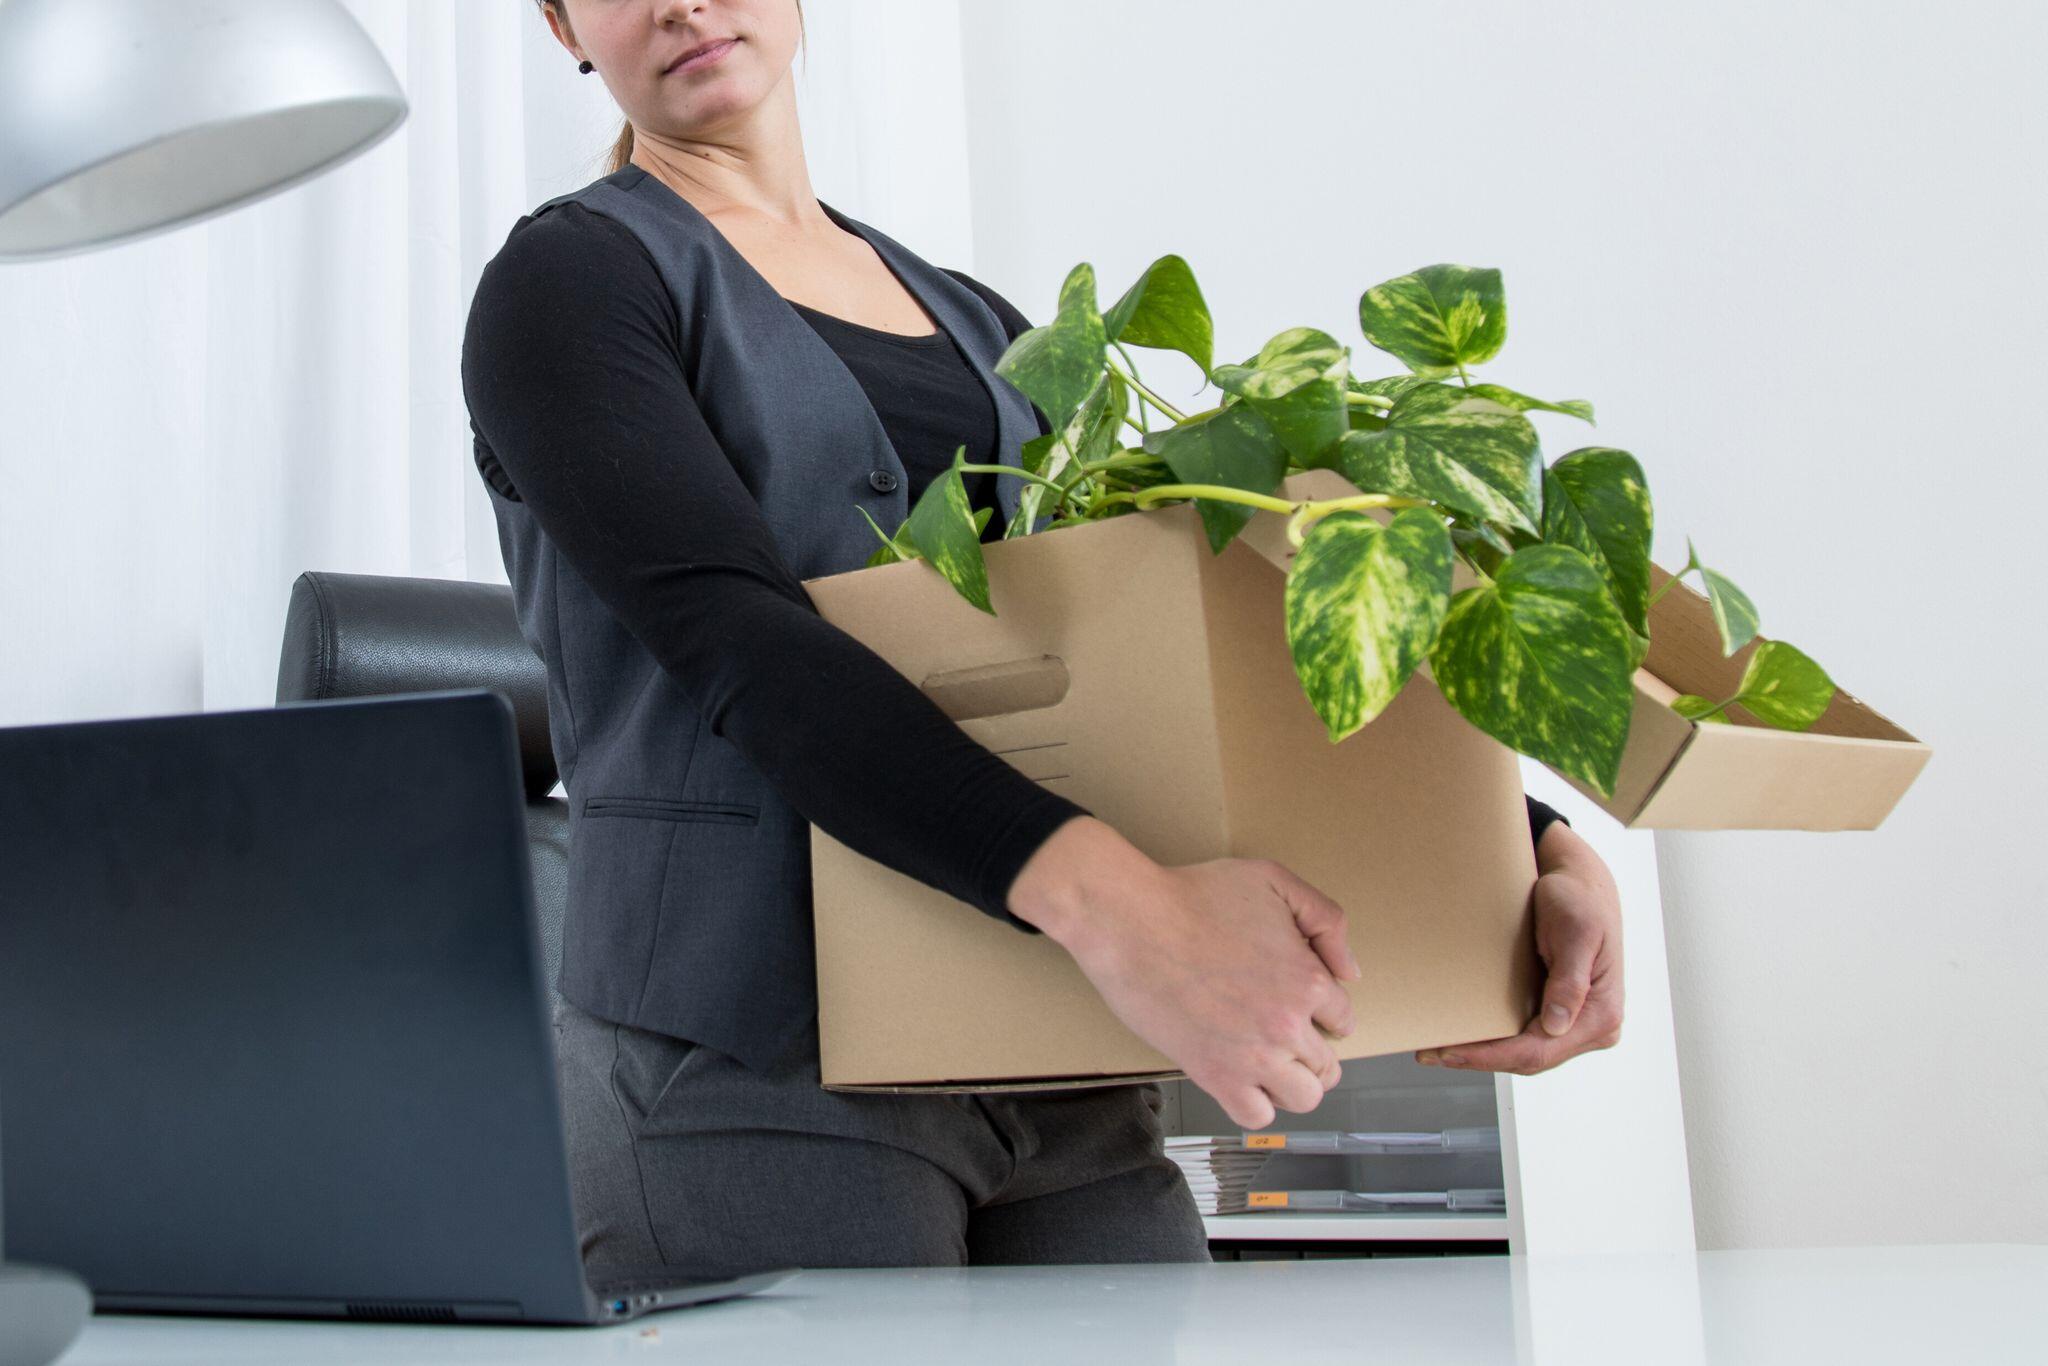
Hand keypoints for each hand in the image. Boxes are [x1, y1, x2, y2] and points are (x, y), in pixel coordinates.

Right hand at [1007, 815, 1362, 1128]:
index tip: (1300, 1006)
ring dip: (1292, 1083)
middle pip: (1326, 1064)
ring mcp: (1253, 1056)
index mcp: (1308, 979)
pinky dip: (1255, 1104)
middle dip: (1312, 1051)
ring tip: (1270, 1063)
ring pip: (1303, 1097)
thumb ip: (1325, 919)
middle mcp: (1287, 1025)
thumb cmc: (1193, 895)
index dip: (1323, 1011)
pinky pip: (1255, 1115)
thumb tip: (1349, 972)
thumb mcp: (1273, 880)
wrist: (1129, 920)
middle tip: (1284, 1037)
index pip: (1342, 1017)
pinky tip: (1243, 1079)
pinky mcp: (1214, 1076)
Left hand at [1415, 819, 1623, 1073]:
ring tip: (1436, 1049)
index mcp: (1601, 1015)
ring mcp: (1573, 1024)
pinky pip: (1522, 1037)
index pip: (1539, 1051)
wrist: (1581, 885)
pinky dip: (1492, 1040)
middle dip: (1478, 1059)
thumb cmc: (1579, 901)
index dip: (1491, 1057)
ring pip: (1523, 1053)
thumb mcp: (1577, 934)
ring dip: (1481, 1054)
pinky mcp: (1556, 1014)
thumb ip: (1570, 981)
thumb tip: (1557, 1025)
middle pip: (1528, 1060)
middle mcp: (1591, 1028)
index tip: (1450, 1053)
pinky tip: (1462, 1035)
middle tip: (1429, 1053)